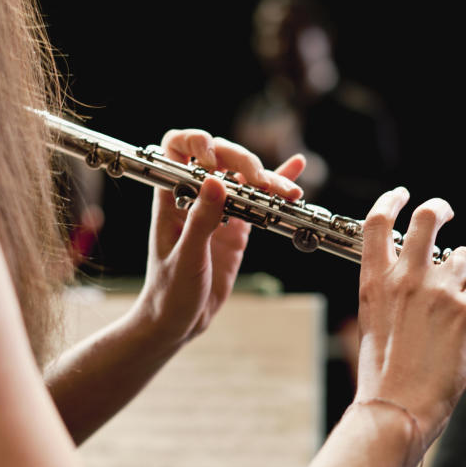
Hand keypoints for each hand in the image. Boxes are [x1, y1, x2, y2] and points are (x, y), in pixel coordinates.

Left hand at [134, 129, 305, 348]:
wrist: (178, 322)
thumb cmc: (169, 293)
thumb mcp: (185, 258)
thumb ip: (200, 220)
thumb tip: (216, 180)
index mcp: (171, 198)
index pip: (177, 150)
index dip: (196, 144)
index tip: (215, 162)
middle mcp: (195, 197)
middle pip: (220, 158)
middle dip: (243, 162)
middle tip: (260, 182)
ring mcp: (219, 211)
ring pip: (243, 178)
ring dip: (268, 179)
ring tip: (290, 192)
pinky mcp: (237, 227)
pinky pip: (258, 200)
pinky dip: (277, 184)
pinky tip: (295, 169)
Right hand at [354, 187, 465, 442]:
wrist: (398, 404)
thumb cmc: (383, 370)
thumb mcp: (372, 319)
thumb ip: (387, 289)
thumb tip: (403, 272)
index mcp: (376, 281)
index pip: (378, 223)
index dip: (391, 201)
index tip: (402, 194)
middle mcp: (407, 279)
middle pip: (427, 218)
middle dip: (440, 208)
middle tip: (446, 211)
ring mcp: (439, 292)